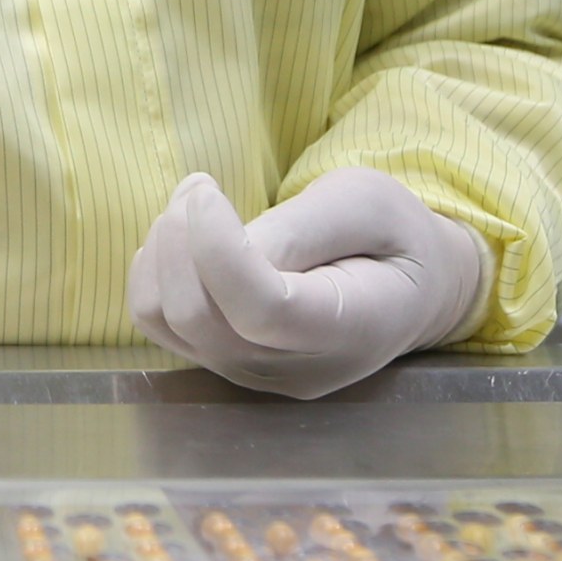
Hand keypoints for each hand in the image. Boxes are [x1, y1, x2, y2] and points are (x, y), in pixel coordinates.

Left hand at [126, 168, 495, 399]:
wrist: (407, 292)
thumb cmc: (392, 238)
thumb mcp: (368, 205)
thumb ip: (304, 227)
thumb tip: (229, 242)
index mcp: (352, 329)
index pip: (262, 311)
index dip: (217, 249)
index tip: (205, 190)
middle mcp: (297, 369)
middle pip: (203, 319)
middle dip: (181, 239)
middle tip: (201, 185)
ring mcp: (255, 375)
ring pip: (169, 323)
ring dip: (162, 251)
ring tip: (193, 202)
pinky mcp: (225, 365)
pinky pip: (159, 325)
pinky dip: (154, 272)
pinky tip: (184, 237)